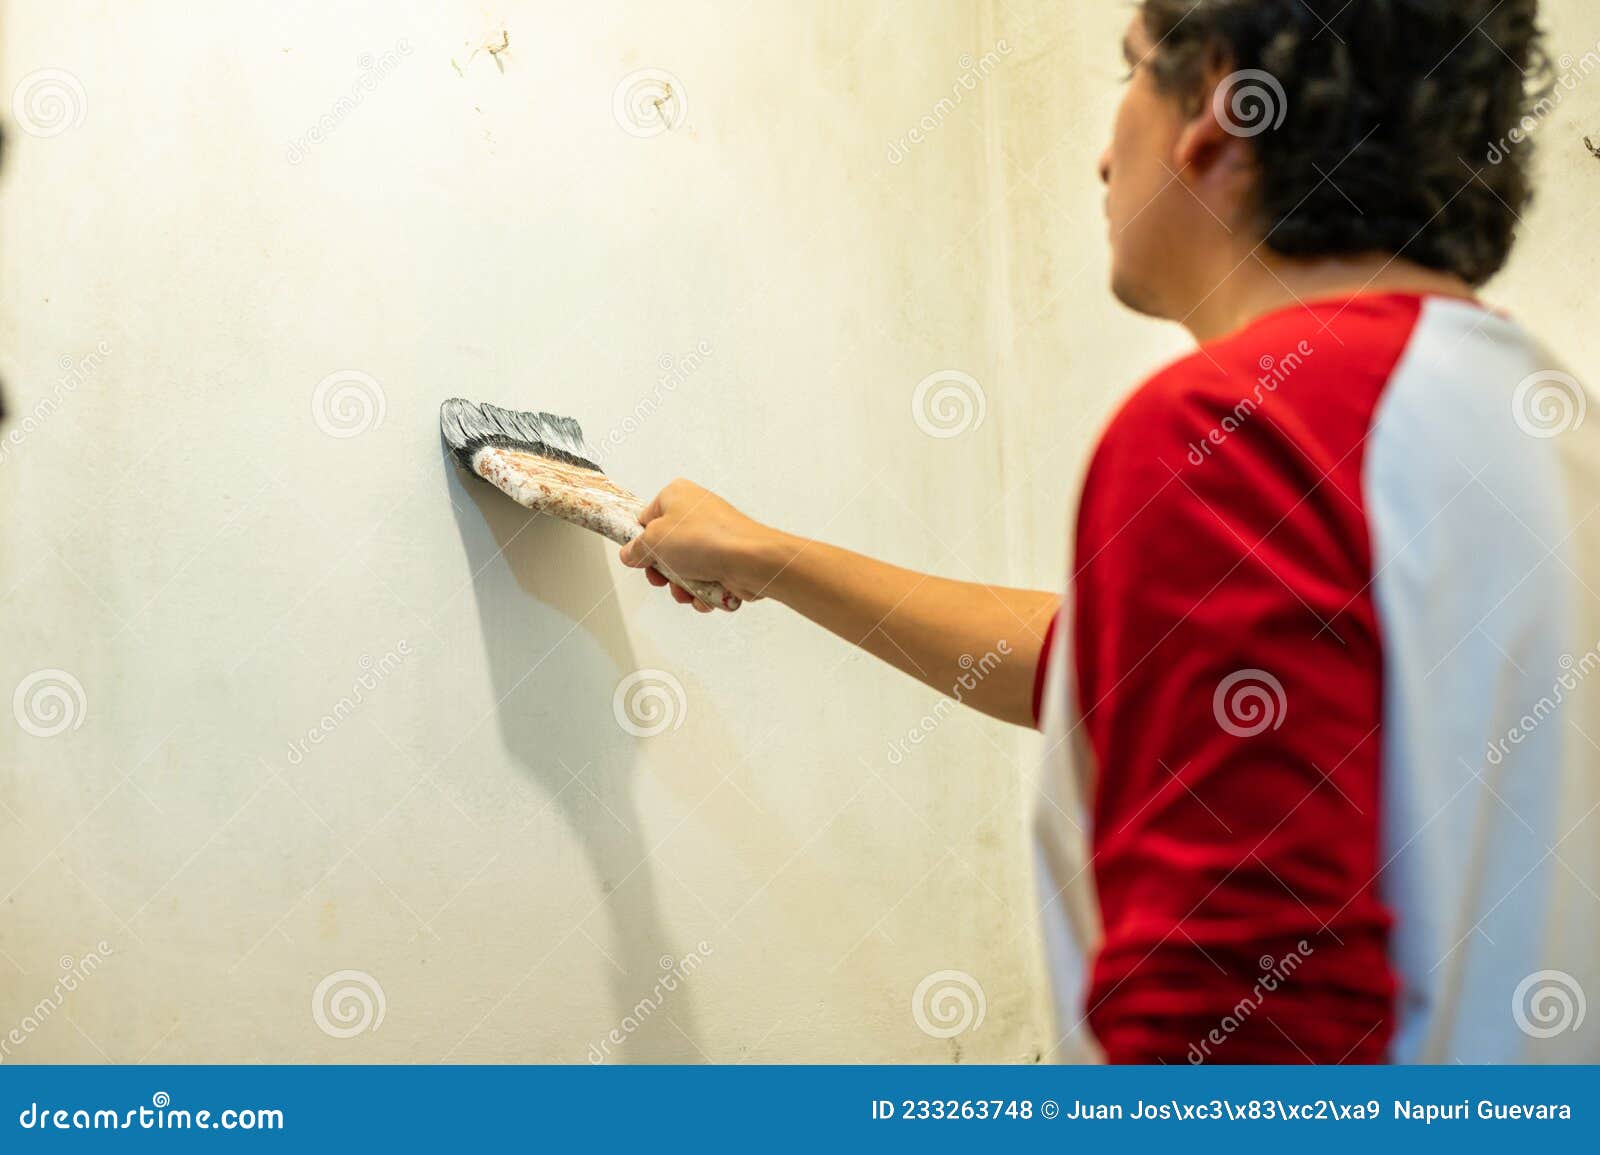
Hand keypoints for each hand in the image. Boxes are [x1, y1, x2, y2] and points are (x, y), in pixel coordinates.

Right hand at [617, 479, 781, 610]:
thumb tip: (629, 554)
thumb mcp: (654, 541)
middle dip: (663, 571)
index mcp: (676, 495)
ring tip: (688, 590)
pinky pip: (705, 578)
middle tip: (663, 579)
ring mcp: (714, 536)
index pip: (646, 519)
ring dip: (682, 586)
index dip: (641, 543)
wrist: (750, 560)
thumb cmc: (706, 539)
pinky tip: (705, 595)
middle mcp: (696, 512)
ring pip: (685, 567)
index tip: (639, 558)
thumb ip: (635, 548)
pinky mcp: (727, 557)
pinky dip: (702, 590)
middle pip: (666, 548)